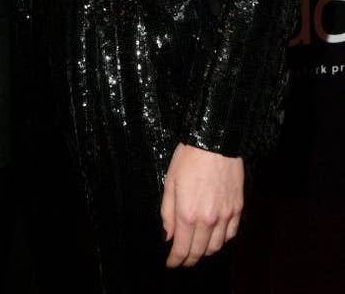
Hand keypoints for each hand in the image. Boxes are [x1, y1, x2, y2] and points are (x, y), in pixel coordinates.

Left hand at [161, 142, 242, 267]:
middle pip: (199, 251)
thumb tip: (167, 235)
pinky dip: (222, 241)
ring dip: (205, 252)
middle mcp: (208, 219)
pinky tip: (215, 237)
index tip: (171, 264)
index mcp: (188, 213)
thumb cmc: (188, 158)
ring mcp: (226, 215)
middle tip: (182, 260)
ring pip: (217, 246)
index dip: (176, 260)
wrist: (215, 142)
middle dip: (189, 259)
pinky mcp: (238, 209)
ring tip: (197, 249)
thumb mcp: (170, 182)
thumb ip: (168, 212)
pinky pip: (231, 234)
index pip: (182, 248)